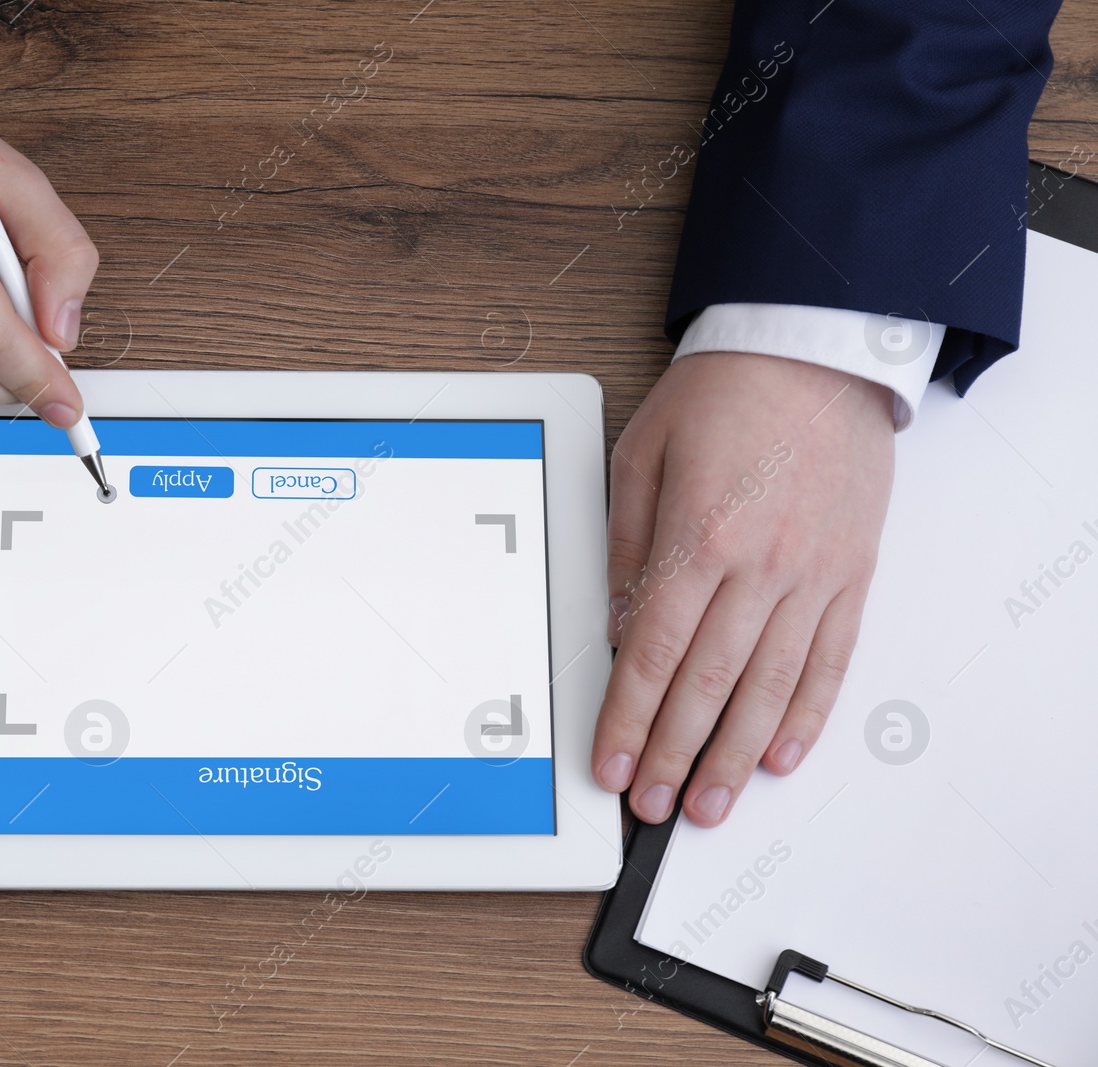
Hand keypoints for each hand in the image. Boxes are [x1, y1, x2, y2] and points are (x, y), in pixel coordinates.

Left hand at [592, 352, 894, 826]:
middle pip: (707, 685)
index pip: (653, 655)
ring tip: (711, 804)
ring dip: (736, 756)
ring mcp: (813, 575)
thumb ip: (626, 546)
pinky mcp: (852, 574)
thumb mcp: (641, 455)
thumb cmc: (723, 393)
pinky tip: (781, 755)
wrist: (814, 349)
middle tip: (650, 805)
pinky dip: (804, 714)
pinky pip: (829, 659)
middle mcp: (760, 565)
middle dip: (672, 755)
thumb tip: (619, 626)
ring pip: (769, 687)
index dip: (628, 721)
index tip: (610, 763)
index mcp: (699, 536)